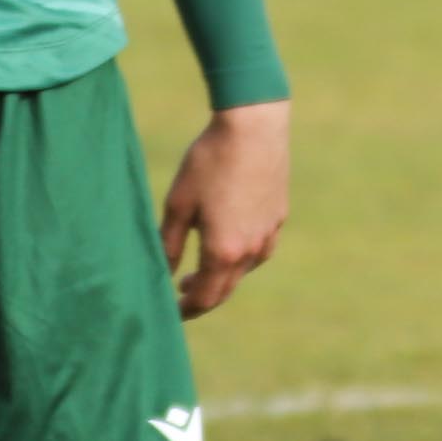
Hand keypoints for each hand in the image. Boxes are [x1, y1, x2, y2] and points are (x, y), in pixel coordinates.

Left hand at [159, 99, 288, 319]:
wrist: (253, 126)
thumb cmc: (209, 162)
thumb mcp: (178, 204)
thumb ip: (168, 245)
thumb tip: (163, 274)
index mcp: (223, 252)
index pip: (204, 299)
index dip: (186, 310)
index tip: (170, 314)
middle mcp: (251, 250)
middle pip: (225, 290)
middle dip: (202, 298)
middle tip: (181, 296)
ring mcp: (268, 234)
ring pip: (244, 271)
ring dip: (221, 277)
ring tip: (199, 271)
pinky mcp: (278, 216)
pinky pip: (259, 250)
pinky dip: (240, 258)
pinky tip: (230, 243)